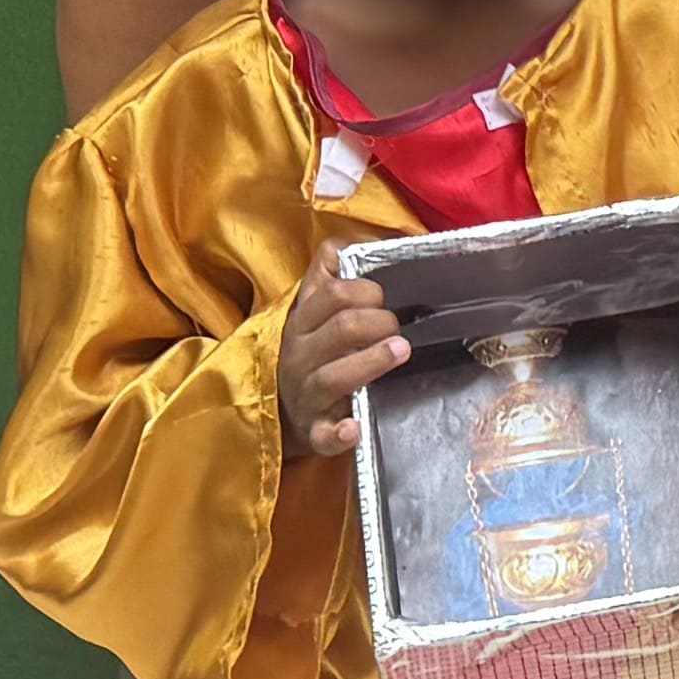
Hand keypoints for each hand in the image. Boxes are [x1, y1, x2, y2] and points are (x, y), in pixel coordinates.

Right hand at [279, 275, 406, 462]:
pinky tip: (355, 428)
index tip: (383, 296)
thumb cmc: (309, 351)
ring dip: (370, 362)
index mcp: (300, 323)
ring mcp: (306, 395)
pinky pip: (324, 434)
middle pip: (341, 330)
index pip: (332, 295)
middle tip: (397, 326)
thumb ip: (328, 274)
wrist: (277, 410)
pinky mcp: (314, 431)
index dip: (365, 290)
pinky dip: (339, 433)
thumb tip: (352, 244)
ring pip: (334, 376)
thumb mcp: (310, 309)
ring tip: (401, 350)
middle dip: (378, 321)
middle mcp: (300, 357)